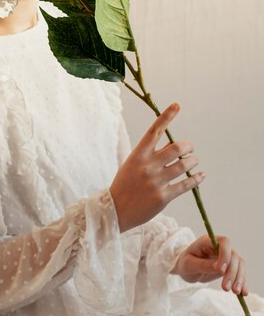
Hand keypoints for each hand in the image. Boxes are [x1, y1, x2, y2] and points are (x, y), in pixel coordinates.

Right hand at [110, 102, 205, 232]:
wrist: (115, 211)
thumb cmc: (125, 184)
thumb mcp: (133, 164)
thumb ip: (151, 155)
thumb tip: (175, 147)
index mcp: (138, 154)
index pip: (155, 130)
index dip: (167, 116)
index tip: (177, 105)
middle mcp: (148, 166)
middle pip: (177, 147)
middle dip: (188, 146)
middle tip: (190, 149)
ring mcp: (156, 181)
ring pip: (185, 165)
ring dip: (194, 161)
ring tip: (194, 161)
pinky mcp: (163, 197)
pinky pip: (186, 184)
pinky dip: (196, 179)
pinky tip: (200, 176)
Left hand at [171, 234, 248, 295]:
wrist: (188, 268)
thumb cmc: (186, 263)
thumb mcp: (189, 265)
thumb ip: (203, 265)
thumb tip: (219, 268)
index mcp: (208, 241)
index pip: (224, 242)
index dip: (225, 255)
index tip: (220, 270)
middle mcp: (220, 247)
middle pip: (234, 255)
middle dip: (232, 272)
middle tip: (226, 288)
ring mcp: (227, 256)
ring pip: (239, 264)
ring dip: (239, 278)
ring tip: (235, 292)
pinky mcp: (230, 266)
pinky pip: (240, 273)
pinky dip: (242, 282)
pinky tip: (243, 293)